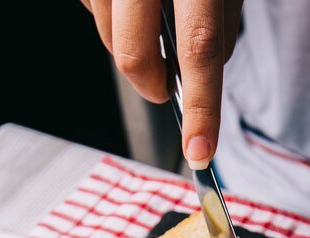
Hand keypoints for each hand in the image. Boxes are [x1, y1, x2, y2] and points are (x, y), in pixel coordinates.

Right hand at [80, 0, 242, 168]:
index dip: (201, 108)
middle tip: (165, 86)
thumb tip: (195, 84)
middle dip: (151, 86)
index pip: (199, 48)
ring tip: (152, 22)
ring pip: (108, 39)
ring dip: (133, 51)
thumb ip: (217, 31)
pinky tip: (131, 5)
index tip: (200, 151)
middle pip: (134, 56)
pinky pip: (92, 12)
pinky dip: (113, 23)